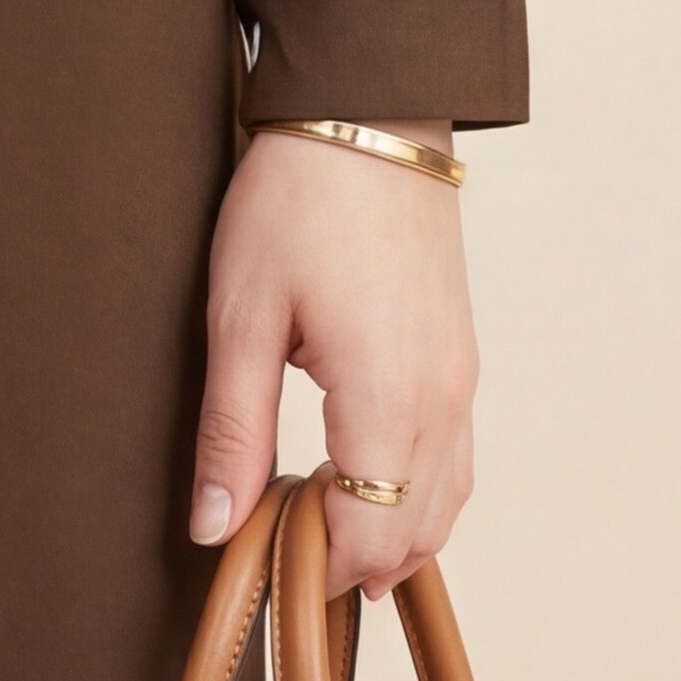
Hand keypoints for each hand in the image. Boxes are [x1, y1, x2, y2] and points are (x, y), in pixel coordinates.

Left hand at [189, 123, 476, 599]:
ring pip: (447, 502)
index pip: (364, 533)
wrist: (367, 113)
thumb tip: (216, 526)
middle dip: (352, 563)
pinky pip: (457, 458)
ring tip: (322, 540)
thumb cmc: (294, 202)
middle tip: (281, 560)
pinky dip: (419, 496)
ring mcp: (463, 378)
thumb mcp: (241, 316)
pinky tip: (370, 489)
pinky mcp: (463, 357)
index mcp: (388, 395)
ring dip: (391, 537)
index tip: (261, 566)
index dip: (314, 567)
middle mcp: (443, 398)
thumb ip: (232, 431)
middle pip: (414, 532)